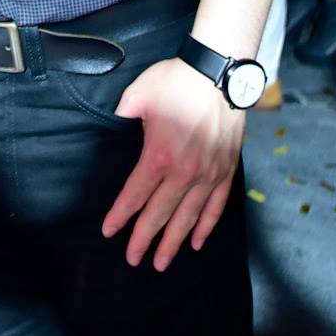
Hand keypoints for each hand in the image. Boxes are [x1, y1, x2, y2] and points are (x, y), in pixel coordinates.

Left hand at [101, 58, 243, 269]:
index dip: (121, 216)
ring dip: (173, 242)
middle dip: (144, 239)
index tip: (110, 232)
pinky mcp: (226, 171)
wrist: (220, 73)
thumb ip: (125, 112)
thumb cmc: (177, 81)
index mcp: (158, 156)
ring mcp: (208, 175)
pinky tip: (196, 242)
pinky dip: (205, 226)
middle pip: (160, 214)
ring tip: (161, 262)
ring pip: (188, 218)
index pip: (135, 195)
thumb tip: (117, 120)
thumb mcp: (139, 92)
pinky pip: (215, 207)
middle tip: (133, 260)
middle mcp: (184, 173)